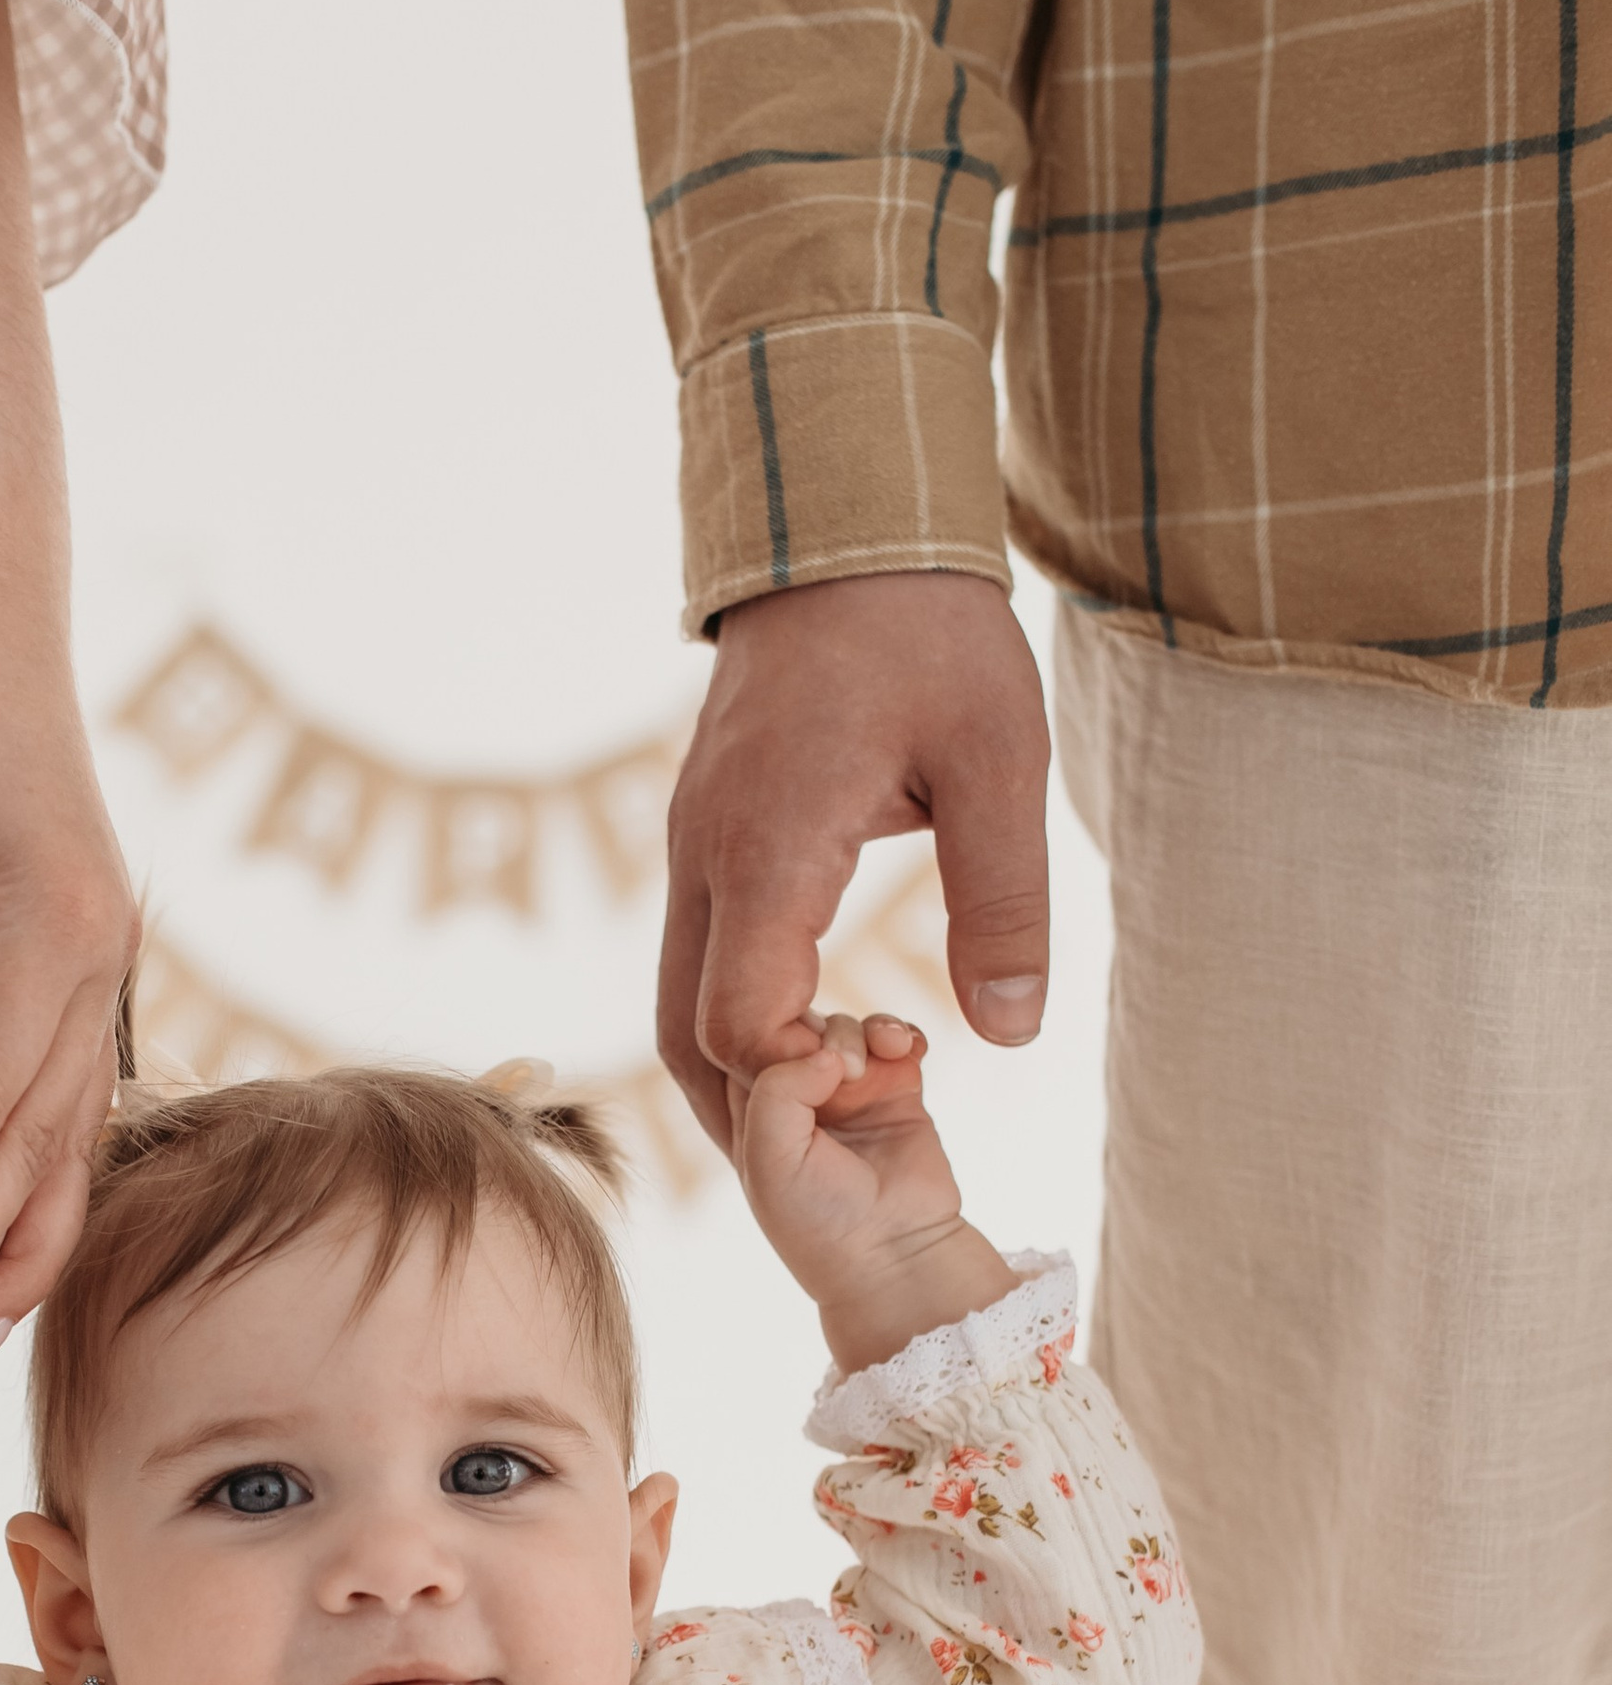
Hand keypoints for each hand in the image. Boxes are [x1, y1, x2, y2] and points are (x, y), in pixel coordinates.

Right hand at [661, 575, 1051, 1145]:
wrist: (847, 526)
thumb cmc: (928, 634)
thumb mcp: (1000, 763)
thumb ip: (1006, 903)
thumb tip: (1009, 1032)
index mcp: (768, 848)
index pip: (739, 1024)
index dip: (800, 1085)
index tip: (888, 1080)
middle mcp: (705, 856)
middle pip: (681, 1035)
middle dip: (748, 1114)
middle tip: (833, 1158)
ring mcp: (692, 844)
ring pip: (676, 998)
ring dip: (735, 1069)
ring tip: (823, 1114)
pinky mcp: (704, 832)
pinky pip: (696, 951)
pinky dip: (735, 1014)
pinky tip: (809, 1030)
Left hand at [731, 1012, 1014, 1374]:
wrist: (895, 1254)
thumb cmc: (818, 1220)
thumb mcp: (768, 1157)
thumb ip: (777, 1088)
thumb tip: (828, 1049)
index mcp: (748, 1113)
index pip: (738, 1041)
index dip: (762, 1026)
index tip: (789, 1046)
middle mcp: (794, 1097)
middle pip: (794, 1024)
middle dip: (814, 1027)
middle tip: (841, 1067)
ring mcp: (847, 1091)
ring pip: (845, 1027)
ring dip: (861, 1031)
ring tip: (877, 1059)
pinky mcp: (896, 1089)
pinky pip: (894, 1037)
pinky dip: (900, 1032)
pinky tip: (905, 1050)